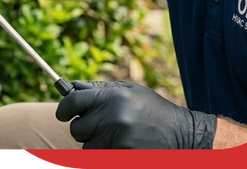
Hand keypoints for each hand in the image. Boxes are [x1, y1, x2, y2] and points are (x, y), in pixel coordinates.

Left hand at [56, 80, 216, 148]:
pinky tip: (122, 148)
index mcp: (112, 97)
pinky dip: (105, 155)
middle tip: (99, 126)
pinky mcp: (121, 157)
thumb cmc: (153, 110)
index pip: (72, 102)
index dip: (64, 108)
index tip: (62, 113)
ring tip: (116, 138)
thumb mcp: (130, 91)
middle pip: (76, 129)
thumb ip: (99, 89)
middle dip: (84, 128)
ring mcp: (117, 141)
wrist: (184, 137)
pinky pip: (99, 158)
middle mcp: (112, 118)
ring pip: (87, 147)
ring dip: (95, 144)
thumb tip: (71, 88)